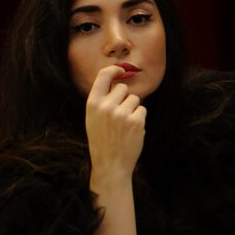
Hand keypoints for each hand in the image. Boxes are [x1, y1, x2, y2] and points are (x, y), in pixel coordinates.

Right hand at [85, 65, 145, 179]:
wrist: (110, 164)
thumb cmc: (102, 140)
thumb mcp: (93, 118)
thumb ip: (102, 100)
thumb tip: (116, 81)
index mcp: (93, 104)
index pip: (103, 76)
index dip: (114, 70)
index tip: (120, 70)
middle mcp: (106, 106)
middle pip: (123, 88)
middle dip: (124, 98)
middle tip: (118, 116)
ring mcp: (121, 114)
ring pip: (135, 99)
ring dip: (133, 109)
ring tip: (124, 125)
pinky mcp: (136, 121)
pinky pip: (142, 110)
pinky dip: (139, 119)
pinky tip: (131, 131)